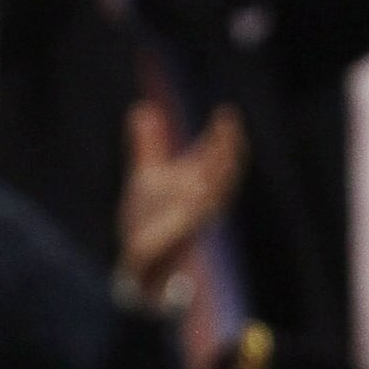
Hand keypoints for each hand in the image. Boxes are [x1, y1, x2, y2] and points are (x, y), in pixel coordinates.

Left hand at [116, 100, 245, 302]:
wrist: (139, 261)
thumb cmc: (150, 218)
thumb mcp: (147, 176)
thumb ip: (148, 144)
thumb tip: (143, 108)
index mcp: (197, 183)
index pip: (217, 156)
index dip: (224, 136)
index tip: (226, 112)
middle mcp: (201, 201)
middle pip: (224, 172)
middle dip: (228, 149)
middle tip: (228, 124)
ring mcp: (193, 221)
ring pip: (216, 196)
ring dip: (220, 173)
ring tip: (221, 149)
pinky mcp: (178, 240)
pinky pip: (193, 222)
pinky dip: (198, 206)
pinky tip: (198, 188)